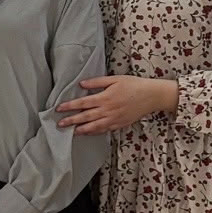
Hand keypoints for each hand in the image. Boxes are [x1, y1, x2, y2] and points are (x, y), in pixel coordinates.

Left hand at [59, 74, 179, 135]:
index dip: (70, 106)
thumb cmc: (134, 85)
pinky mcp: (120, 124)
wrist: (152, 96)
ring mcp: (114, 119)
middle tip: (59, 124)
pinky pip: (105, 130)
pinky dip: (94, 132)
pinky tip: (87, 133)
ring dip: (81, 130)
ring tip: (71, 132)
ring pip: (94, 127)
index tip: (59, 109)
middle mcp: (108, 110)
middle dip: (71, 121)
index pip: (83, 103)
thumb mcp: (115, 79)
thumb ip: (97, 82)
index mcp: (105, 98)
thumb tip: (82, 84)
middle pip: (86, 117)